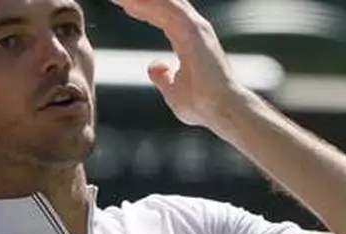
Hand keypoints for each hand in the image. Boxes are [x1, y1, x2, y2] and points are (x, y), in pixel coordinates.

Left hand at [108, 0, 252, 129]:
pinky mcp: (194, 30)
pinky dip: (151, 3)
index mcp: (188, 41)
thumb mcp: (173, 90)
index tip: (124, 4)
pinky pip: (169, 9)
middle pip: (164, 5)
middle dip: (142, 0)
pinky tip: (131, 1)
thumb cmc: (201, 105)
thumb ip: (163, 77)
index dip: (143, 10)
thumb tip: (153, 65)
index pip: (162, 18)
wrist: (221, 109)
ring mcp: (195, 28)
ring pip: (165, 2)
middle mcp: (194, 30)